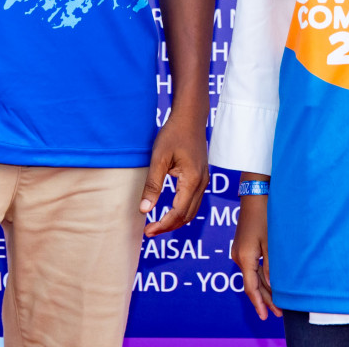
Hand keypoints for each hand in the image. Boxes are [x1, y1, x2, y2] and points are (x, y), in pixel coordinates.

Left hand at [140, 110, 207, 235]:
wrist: (190, 118)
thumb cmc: (173, 134)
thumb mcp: (159, 158)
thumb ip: (152, 185)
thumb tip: (144, 210)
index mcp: (192, 180)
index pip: (178, 213)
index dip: (163, 225)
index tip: (147, 231)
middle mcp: (202, 184)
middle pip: (187, 216)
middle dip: (169, 226)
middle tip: (149, 232)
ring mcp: (204, 181)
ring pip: (192, 211)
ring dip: (175, 221)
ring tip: (157, 224)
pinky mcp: (201, 178)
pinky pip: (193, 202)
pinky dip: (182, 211)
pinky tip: (168, 210)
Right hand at [232, 191, 280, 319]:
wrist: (255, 194)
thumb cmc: (266, 216)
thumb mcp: (271, 244)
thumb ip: (271, 267)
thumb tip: (273, 287)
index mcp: (245, 257)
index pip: (251, 287)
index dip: (259, 303)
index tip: (266, 316)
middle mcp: (238, 256)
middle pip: (251, 284)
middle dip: (264, 299)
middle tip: (278, 313)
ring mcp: (239, 251)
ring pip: (252, 276)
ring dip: (264, 289)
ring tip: (277, 303)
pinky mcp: (243, 246)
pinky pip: (251, 267)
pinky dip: (261, 277)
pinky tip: (271, 285)